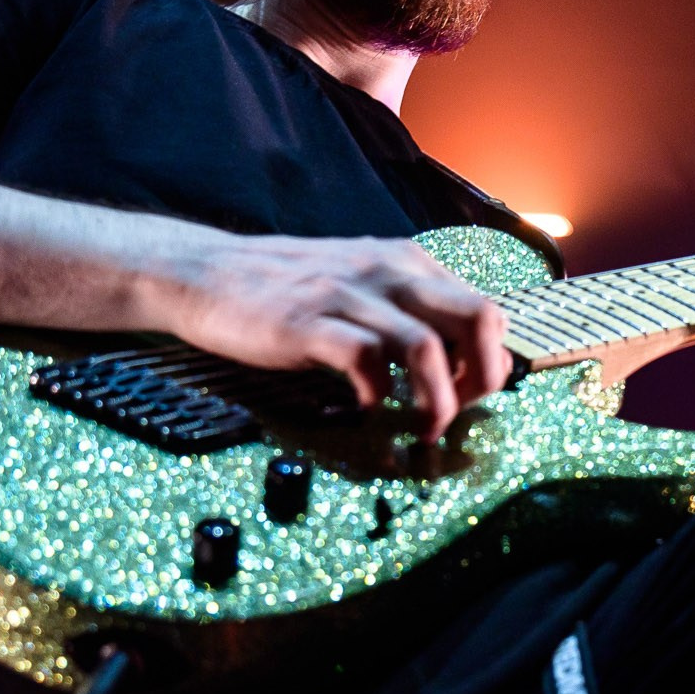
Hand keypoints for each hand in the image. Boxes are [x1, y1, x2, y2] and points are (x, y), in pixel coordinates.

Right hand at [162, 230, 510, 439]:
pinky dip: (377, 395)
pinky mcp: (308, 320)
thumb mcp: (360, 285)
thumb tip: (454, 363)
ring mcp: (349, 294)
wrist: (206, 272)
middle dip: (484, 378)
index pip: (486, 311)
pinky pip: (365, 359)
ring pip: (428, 347)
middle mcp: (389, 272)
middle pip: (478, 319)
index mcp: (408, 264)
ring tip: (422, 429)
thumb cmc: (286, 288)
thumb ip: (405, 311)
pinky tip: (367, 410)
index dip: (488, 362)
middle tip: (457, 415)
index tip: (465, 397)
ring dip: (437, 400)